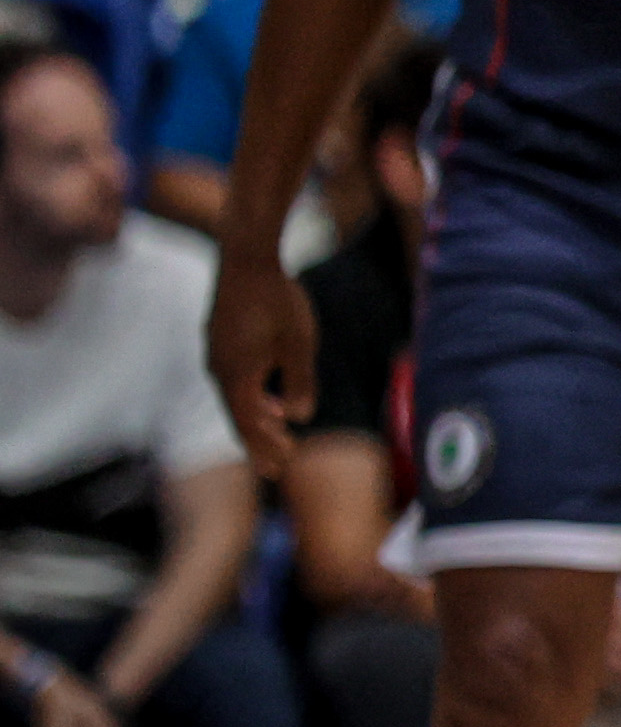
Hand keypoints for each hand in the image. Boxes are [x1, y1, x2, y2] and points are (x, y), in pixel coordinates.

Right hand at [205, 248, 317, 483]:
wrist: (246, 258)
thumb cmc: (277, 300)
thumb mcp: (298, 344)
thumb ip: (299, 382)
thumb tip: (297, 417)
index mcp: (236, 377)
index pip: (249, 425)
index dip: (265, 448)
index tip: (280, 468)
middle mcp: (218, 370)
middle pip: (239, 415)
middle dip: (259, 441)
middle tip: (276, 465)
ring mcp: (215, 354)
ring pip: (235, 396)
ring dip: (256, 418)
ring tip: (277, 432)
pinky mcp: (218, 340)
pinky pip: (233, 378)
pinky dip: (250, 395)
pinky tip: (268, 394)